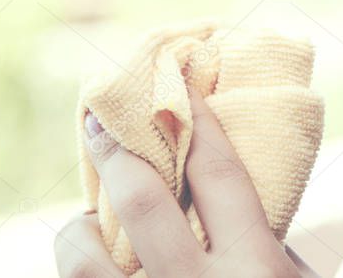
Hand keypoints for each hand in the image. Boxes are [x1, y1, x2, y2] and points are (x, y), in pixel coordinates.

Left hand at [54, 89, 316, 277]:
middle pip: (142, 202)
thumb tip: (219, 184)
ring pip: (83, 262)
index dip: (197, 120)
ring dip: (78, 233)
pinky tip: (93, 271)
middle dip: (116, 150)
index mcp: (257, 274)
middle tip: (98, 121)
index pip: (219, 173)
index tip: (176, 83)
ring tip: (86, 228)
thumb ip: (264, 244)